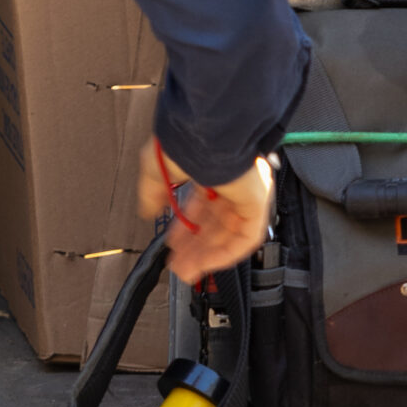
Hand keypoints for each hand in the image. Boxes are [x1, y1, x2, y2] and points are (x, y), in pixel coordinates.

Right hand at [136, 145, 274, 287]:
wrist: (204, 133)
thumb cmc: (182, 142)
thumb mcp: (156, 171)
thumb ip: (152, 194)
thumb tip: (147, 213)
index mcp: (211, 171)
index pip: (202, 206)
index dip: (186, 228)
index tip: (172, 244)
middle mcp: (233, 183)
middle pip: (215, 224)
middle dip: (195, 247)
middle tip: (177, 265)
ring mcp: (247, 194)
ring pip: (229, 234)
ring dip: (207, 256)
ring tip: (186, 272)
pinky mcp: (258, 204)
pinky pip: (245, 238)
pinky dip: (225, 254)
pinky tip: (205, 265)